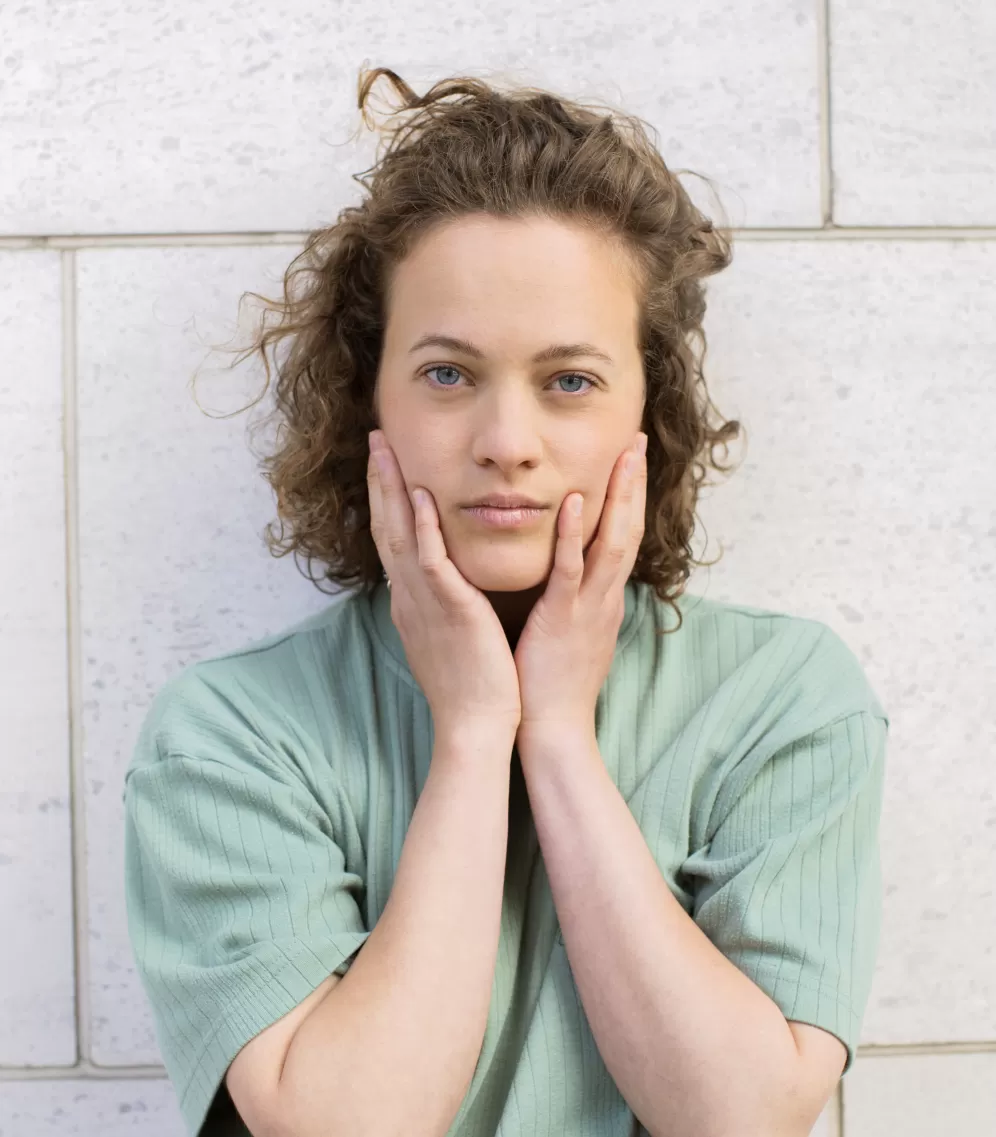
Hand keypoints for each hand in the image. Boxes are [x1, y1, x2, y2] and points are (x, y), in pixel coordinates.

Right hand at [367, 430, 521, 741]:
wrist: (476, 726)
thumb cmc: (470, 685)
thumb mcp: (446, 635)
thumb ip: (440, 603)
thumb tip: (439, 583)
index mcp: (411, 601)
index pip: (393, 539)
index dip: (385, 499)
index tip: (385, 462)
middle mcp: (409, 596)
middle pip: (386, 527)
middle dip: (379, 480)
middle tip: (376, 438)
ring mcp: (424, 602)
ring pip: (399, 535)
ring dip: (391, 489)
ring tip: (385, 448)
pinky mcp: (450, 611)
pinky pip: (431, 562)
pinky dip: (422, 528)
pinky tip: (419, 495)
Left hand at [513, 432, 646, 739]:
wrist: (552, 729)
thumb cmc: (554, 684)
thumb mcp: (572, 633)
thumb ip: (575, 601)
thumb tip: (572, 578)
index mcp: (604, 599)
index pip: (623, 538)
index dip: (629, 498)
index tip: (629, 460)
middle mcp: (605, 597)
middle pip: (628, 530)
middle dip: (634, 484)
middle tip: (636, 440)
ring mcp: (588, 607)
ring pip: (612, 542)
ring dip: (620, 496)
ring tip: (624, 454)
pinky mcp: (563, 619)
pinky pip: (572, 571)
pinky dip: (576, 535)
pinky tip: (577, 501)